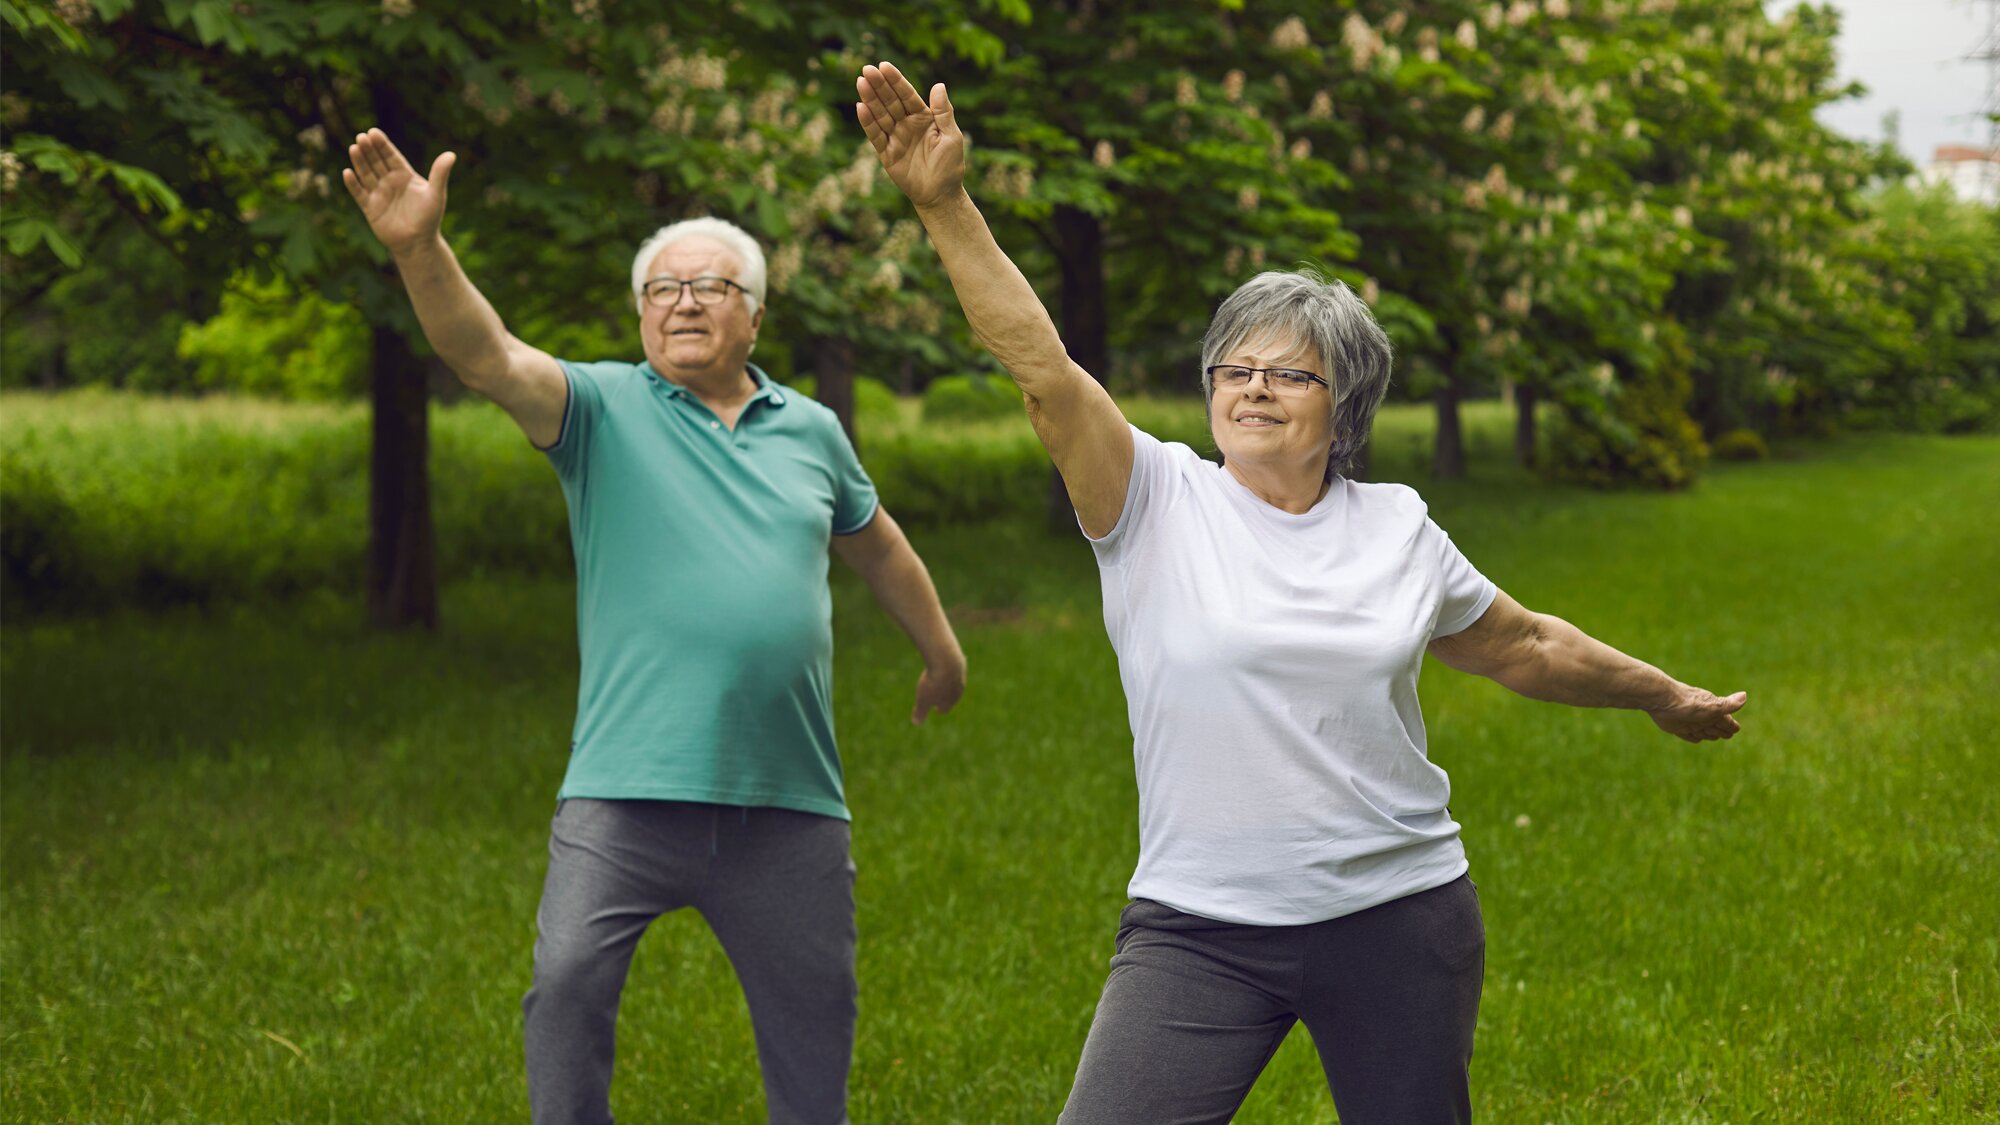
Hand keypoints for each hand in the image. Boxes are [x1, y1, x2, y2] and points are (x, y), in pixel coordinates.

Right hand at [342, 128, 455, 258]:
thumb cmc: (429, 219)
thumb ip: (440, 174)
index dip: (382, 145)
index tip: (373, 132)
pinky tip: (348, 172)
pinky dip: (353, 184)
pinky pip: (359, 193)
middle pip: (376, 162)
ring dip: (359, 161)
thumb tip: (451, 154)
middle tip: (361, 137)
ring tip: (354, 148)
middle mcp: (390, 182)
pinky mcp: (370, 208)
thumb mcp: (436, 194)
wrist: (418, 244)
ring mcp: (379, 194)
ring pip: (366, 174)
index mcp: (405, 176)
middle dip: (369, 149)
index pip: (391, 156)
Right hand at [856, 61, 964, 209]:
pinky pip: (875, 136)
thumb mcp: (951, 136)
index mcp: (923, 118)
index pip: (907, 95)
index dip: (896, 81)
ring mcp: (895, 138)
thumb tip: (939, 85)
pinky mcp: (886, 154)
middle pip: (890, 101)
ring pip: (880, 115)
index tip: (884, 66)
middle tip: (867, 69)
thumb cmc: (949, 166)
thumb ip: (944, 112)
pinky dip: (868, 123)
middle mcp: (907, 125)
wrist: (940, 195)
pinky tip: (861, 108)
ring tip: (860, 82)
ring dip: (870, 99)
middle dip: (879, 85)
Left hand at [911, 653, 965, 725]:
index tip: (935, 709)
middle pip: (951, 697)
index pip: (945, 709)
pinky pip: (954, 670)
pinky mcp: (961, 664)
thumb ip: (920, 713)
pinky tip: (942, 666)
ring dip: (947, 683)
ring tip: (940, 681)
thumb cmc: (933, 683)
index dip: (939, 710)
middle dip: (945, 698)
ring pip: (954, 683)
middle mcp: (958, 691)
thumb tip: (916, 723)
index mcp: (950, 702)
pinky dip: (948, 670)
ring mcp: (960, 677)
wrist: (946, 660)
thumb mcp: (923, 700)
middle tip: (938, 697)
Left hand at [1648, 687, 1746, 742]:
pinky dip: (1693, 737)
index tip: (1735, 729)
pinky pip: (1689, 735)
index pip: (1727, 722)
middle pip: (1716, 728)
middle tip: (1727, 734)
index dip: (1731, 727)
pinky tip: (1695, 738)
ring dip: (1708, 735)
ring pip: (1704, 732)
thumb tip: (1745, 696)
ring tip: (1713, 735)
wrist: (1661, 700)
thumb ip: (1727, 704)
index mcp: (1713, 712)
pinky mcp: (1678, 727)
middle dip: (1721, 732)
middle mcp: (1703, 717)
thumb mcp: (1711, 706)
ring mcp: (1691, 722)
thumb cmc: (1688, 703)